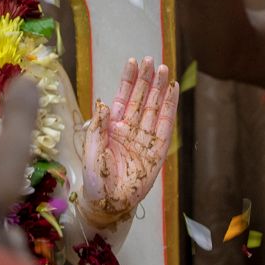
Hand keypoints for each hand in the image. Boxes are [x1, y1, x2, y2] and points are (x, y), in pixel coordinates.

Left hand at [80, 58, 176, 226]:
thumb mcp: (91, 150)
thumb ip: (98, 127)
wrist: (108, 204)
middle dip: (146, 79)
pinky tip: (173, 92)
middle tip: (152, 60)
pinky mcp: (157, 152)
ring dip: (159, 89)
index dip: (129, 80)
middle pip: (141, 99)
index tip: (133, 62)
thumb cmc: (95, 179)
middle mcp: (130, 129)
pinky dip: (170, 109)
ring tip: (165, 69)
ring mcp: (145, 139)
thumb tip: (102, 103)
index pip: (123, 97)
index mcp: (112, 127)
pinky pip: (165, 126)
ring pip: (154, 108)